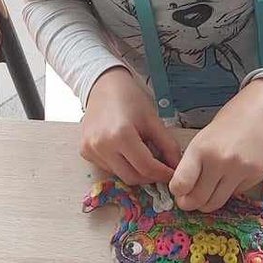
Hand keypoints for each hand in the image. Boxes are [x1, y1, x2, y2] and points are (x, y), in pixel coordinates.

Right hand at [81, 68, 180, 184]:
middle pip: (132, 177)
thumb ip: (167, 145)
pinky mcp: (84, 152)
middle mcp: (102, 146)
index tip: (174, 174)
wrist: (103, 85)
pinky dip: (121, 165)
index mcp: (120, 135)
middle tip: (161, 168)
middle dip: (150, 177)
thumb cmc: (130, 98)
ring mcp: (90, 150)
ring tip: (143, 155)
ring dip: (135, 171)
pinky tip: (126, 151)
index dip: (163, 174)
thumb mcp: (152, 119)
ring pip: (120, 175)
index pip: (146, 167)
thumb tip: (178, 168)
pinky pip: (108, 168)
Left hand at [169, 79, 262, 212]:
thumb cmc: (229, 124)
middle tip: (189, 201)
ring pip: (216, 203)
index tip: (178, 191)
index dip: (177, 192)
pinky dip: (229, 190)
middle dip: (190, 204)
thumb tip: (182, 192)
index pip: (181, 184)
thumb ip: (192, 164)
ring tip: (207, 193)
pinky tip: (232, 176)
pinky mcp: (256, 176)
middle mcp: (219, 161)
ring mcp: (240, 170)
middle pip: (198, 200)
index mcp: (200, 148)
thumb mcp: (203, 138)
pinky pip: (235, 194)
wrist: (262, 113)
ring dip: (207, 203)